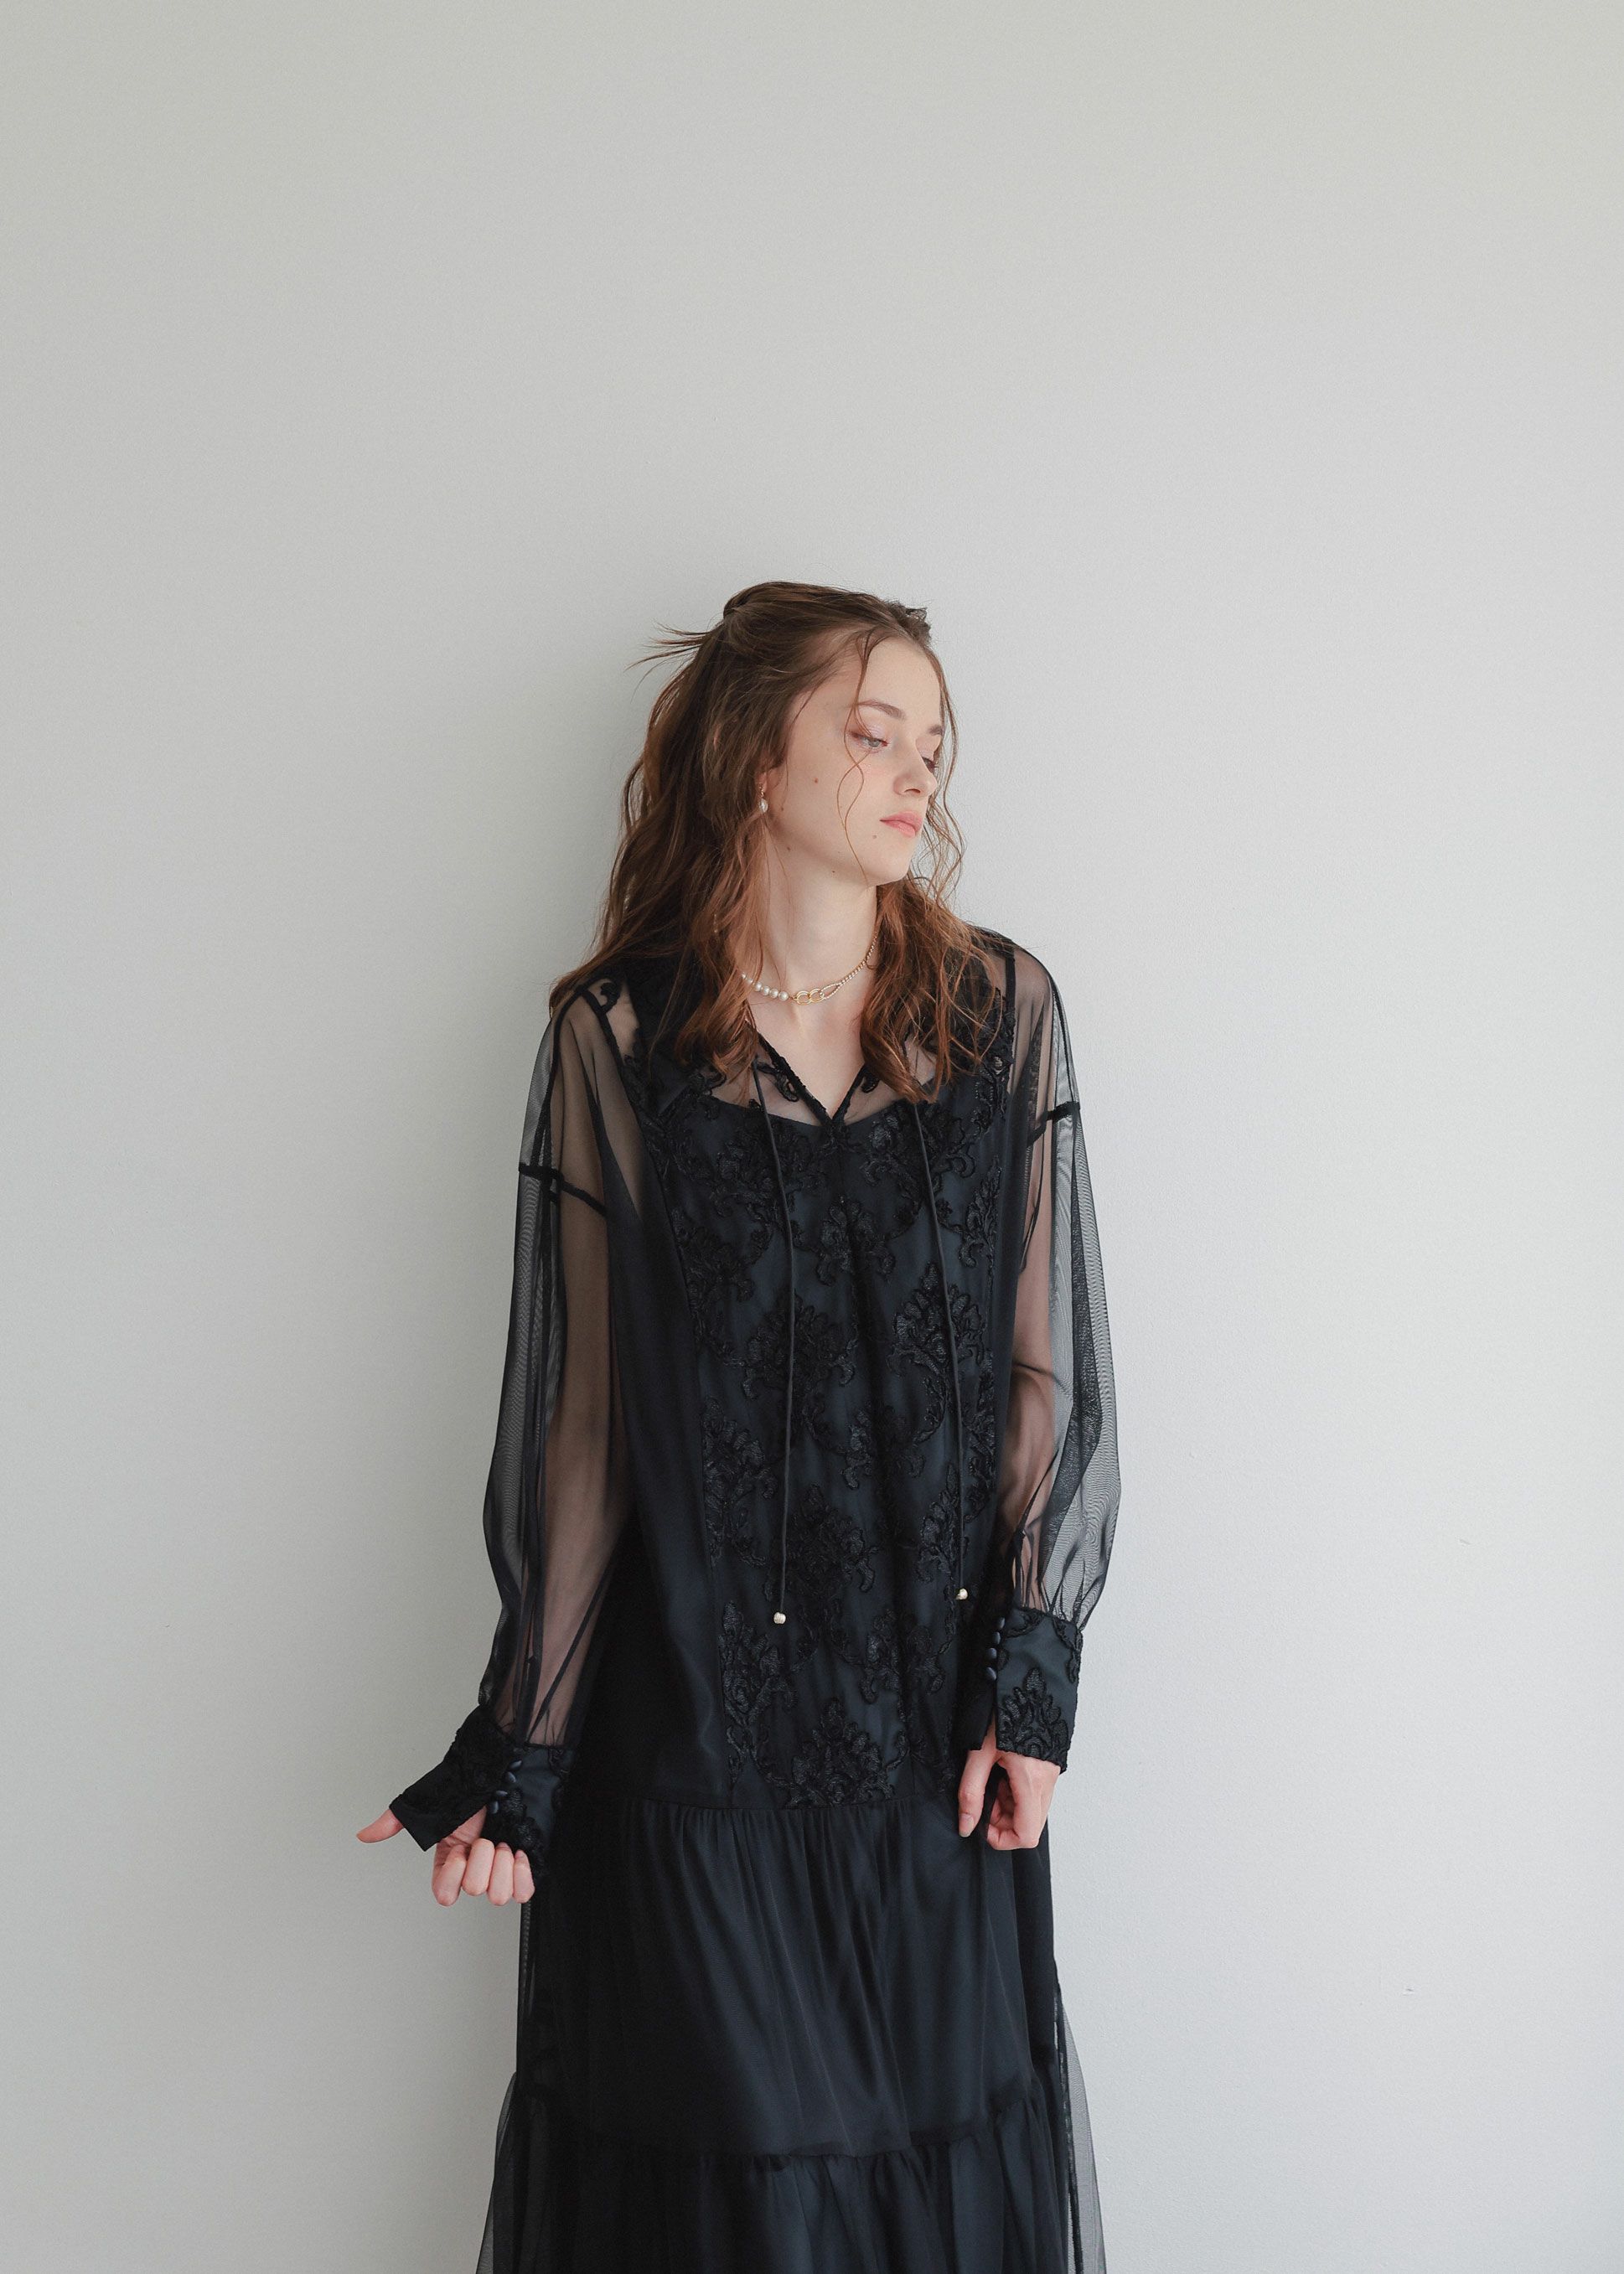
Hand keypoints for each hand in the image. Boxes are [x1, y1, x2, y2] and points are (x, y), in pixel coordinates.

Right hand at [356, 1805, 536, 1905]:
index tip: (459, 1849)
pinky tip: (519, 1852)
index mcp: (449, 1862)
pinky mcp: (523, 1868)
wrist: (505, 1771)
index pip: (445, 1895)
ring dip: (502, 1863)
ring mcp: (498, 1870)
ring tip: (502, 1841)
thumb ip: (393, 1822)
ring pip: (499, 1895)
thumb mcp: (426, 1805)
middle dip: (481, 1857)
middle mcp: (473, 1870)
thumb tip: (364, 1835)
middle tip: (484, 1837)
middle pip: (474, 1890)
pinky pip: (524, 1893)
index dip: (453, 1874)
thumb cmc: (468, 1787)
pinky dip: (522, 1873)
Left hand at [956, 1715, 1058, 1848]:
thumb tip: (965, 1826)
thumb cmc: (1002, 1711)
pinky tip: (1003, 1771)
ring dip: (1010, 1806)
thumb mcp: (978, 1752)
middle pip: (1031, 1826)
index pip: (1026, 1835)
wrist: (1026, 1680)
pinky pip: (1036, 1794)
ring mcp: (1052, 1774)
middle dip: (1004, 1821)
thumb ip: (970, 1792)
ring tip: (993, 1779)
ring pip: (1033, 1811)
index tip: (983, 1825)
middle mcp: (1048, 1781)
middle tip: (985, 1797)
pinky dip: (1018, 1792)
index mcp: (1031, 1780)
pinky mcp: (1050, 1766)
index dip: (1002, 1839)